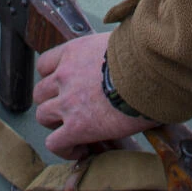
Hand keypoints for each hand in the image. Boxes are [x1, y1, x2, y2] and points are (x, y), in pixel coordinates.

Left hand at [32, 32, 148, 158]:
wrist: (150, 72)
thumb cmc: (143, 56)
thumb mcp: (118, 42)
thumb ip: (107, 51)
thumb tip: (123, 57)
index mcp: (74, 52)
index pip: (45, 64)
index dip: (53, 77)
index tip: (65, 86)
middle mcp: (65, 75)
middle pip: (41, 92)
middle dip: (53, 102)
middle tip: (72, 110)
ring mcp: (68, 102)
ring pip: (43, 116)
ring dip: (56, 124)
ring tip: (75, 130)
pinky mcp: (77, 127)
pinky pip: (54, 143)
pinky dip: (64, 148)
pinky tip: (80, 148)